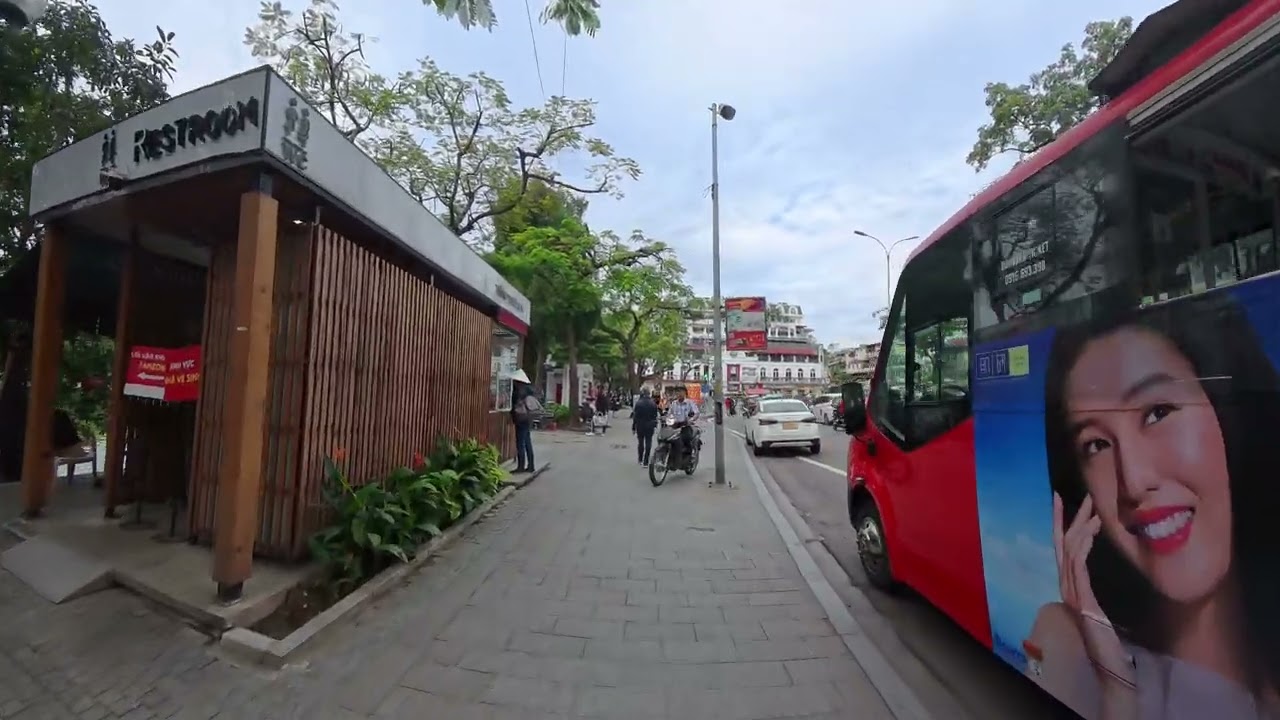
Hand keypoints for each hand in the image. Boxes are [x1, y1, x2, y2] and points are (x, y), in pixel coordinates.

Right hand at [1053, 493, 1134, 688]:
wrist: (1105, 663)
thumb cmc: (1104, 639)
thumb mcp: (1096, 609)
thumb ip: (1088, 592)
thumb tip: (1088, 575)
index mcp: (1067, 585)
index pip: (1060, 547)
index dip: (1059, 522)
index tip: (1059, 499)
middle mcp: (1064, 585)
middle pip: (1063, 544)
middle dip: (1071, 518)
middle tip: (1084, 497)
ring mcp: (1071, 591)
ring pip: (1070, 550)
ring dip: (1081, 528)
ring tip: (1095, 513)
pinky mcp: (1082, 598)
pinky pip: (1078, 565)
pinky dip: (1083, 546)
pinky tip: (1093, 534)